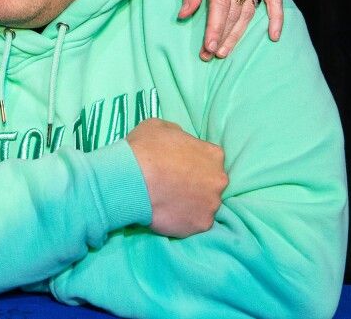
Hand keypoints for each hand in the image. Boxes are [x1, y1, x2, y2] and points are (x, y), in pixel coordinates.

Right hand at [126, 118, 227, 238]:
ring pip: (204, 205)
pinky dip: (182, 220)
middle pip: (211, 183)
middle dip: (196, 184)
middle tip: (173, 185)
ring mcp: (212, 204)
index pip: (209, 159)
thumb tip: (179, 140)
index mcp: (213, 154)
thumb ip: (177, 134)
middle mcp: (219, 180)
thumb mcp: (158, 126)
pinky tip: (166, 213)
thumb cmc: (144, 149)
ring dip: (190, 204)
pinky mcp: (201, 224)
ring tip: (168, 201)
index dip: (192, 162)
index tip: (177, 167)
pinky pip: (194, 223)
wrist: (131, 179)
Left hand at [172, 0, 283, 59]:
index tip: (208, 46)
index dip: (215, 26)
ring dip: (239, 31)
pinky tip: (273, 35)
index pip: (220, 2)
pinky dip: (276, 16)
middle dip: (224, 34)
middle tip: (211, 54)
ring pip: (251, 7)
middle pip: (236, 8)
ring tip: (225, 50)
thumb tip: (185, 16)